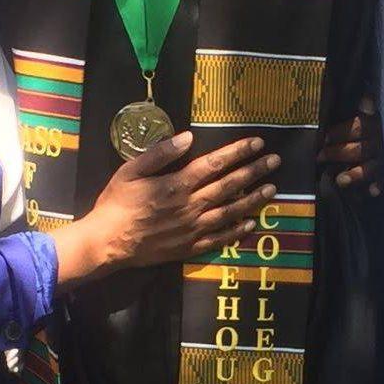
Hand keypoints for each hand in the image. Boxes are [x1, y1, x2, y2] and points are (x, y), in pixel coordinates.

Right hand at [54, 133, 280, 284]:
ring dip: (253, 200)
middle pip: (229, 186)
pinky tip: (250, 224)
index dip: (238, 152)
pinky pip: (219, 239)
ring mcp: (192, 229)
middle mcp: (190, 206)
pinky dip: (236, 231)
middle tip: (275, 161)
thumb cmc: (116, 203)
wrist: (107, 242)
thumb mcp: (130, 170)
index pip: (215, 163)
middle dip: (254, 171)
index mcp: (177, 184)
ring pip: (230, 212)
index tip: (257, 143)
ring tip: (271, 190)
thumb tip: (188, 136)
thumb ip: (160, 152)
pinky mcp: (189, 247)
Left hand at [317, 95, 383, 195]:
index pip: (356, 128)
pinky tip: (372, 192)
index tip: (324, 137)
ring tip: (339, 179)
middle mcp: (383, 142)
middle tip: (319, 157)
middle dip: (336, 153)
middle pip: (356, 149)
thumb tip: (364, 103)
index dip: (338, 132)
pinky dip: (381, 185)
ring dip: (355, 174)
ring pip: (370, 167)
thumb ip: (375, 101)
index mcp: (379, 124)